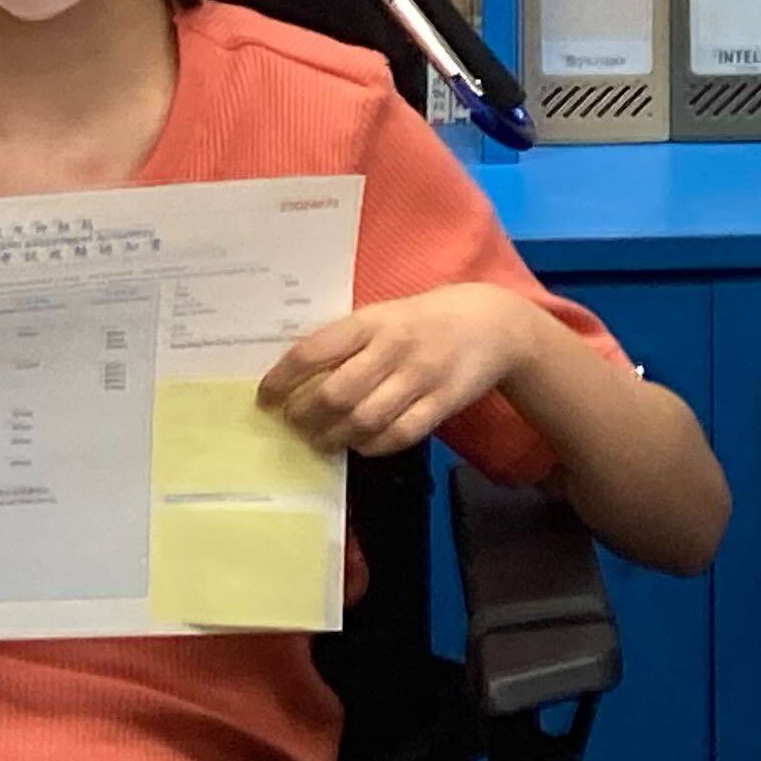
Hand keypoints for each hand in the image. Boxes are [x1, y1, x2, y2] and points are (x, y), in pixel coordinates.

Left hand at [261, 284, 553, 457]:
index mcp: (374, 320)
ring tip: (320, 440)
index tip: (266, 397)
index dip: (283, 379)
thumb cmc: (424, 319)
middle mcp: (395, 347)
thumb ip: (348, 340)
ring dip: (333, 437)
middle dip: (305, 416)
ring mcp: (421, 377)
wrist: (494, 323)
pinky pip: (398, 435)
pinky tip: (359, 443)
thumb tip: (294, 377)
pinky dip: (371, 446)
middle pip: (335, 393)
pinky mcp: (442, 404)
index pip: (315, 350)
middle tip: (294, 423)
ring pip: (363, 420)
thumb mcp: (385, 314)